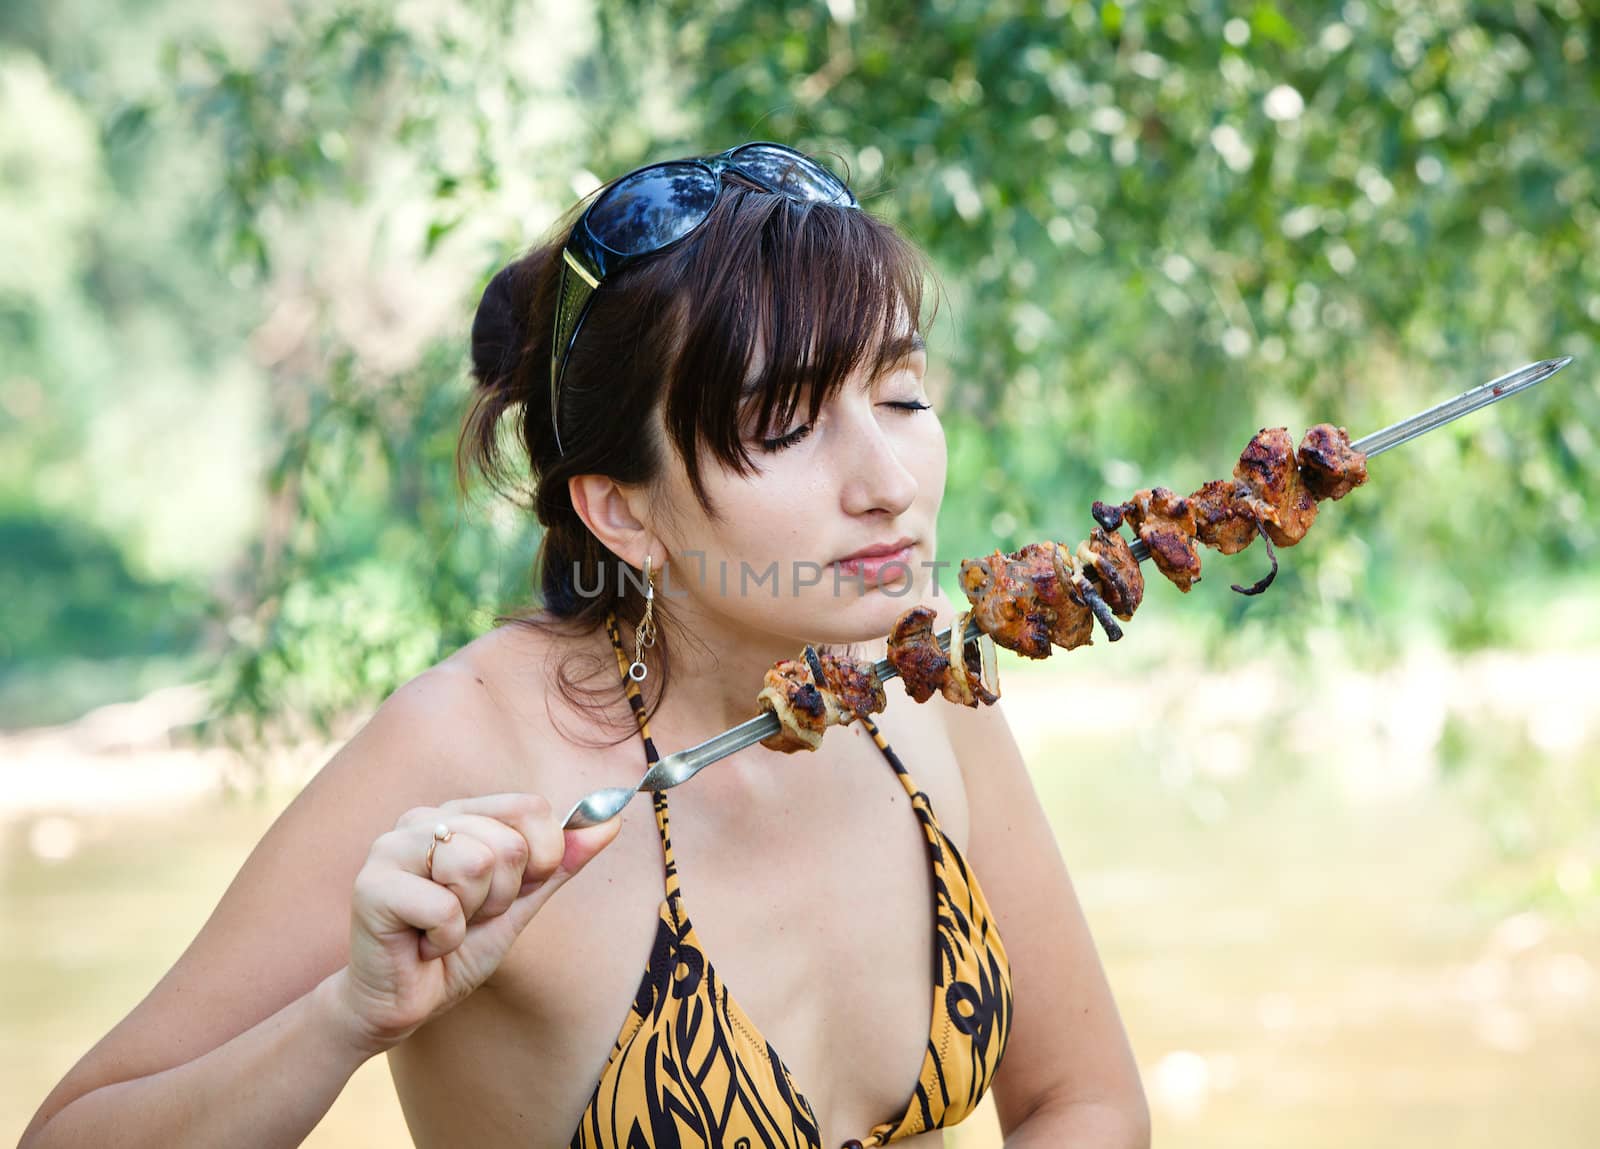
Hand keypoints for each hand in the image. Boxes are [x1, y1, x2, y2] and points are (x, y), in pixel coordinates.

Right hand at [333, 793, 621, 1055]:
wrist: (400, 1004)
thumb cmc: (456, 951)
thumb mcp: (520, 905)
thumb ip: (560, 864)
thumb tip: (612, 821)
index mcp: (459, 814)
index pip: (531, 808)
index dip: (540, 859)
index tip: (510, 892)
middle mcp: (422, 819)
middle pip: (508, 842)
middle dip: (501, 896)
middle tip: (467, 918)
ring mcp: (391, 847)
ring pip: (475, 864)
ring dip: (472, 915)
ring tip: (444, 928)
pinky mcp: (372, 886)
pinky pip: (444, 908)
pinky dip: (445, 940)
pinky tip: (422, 945)